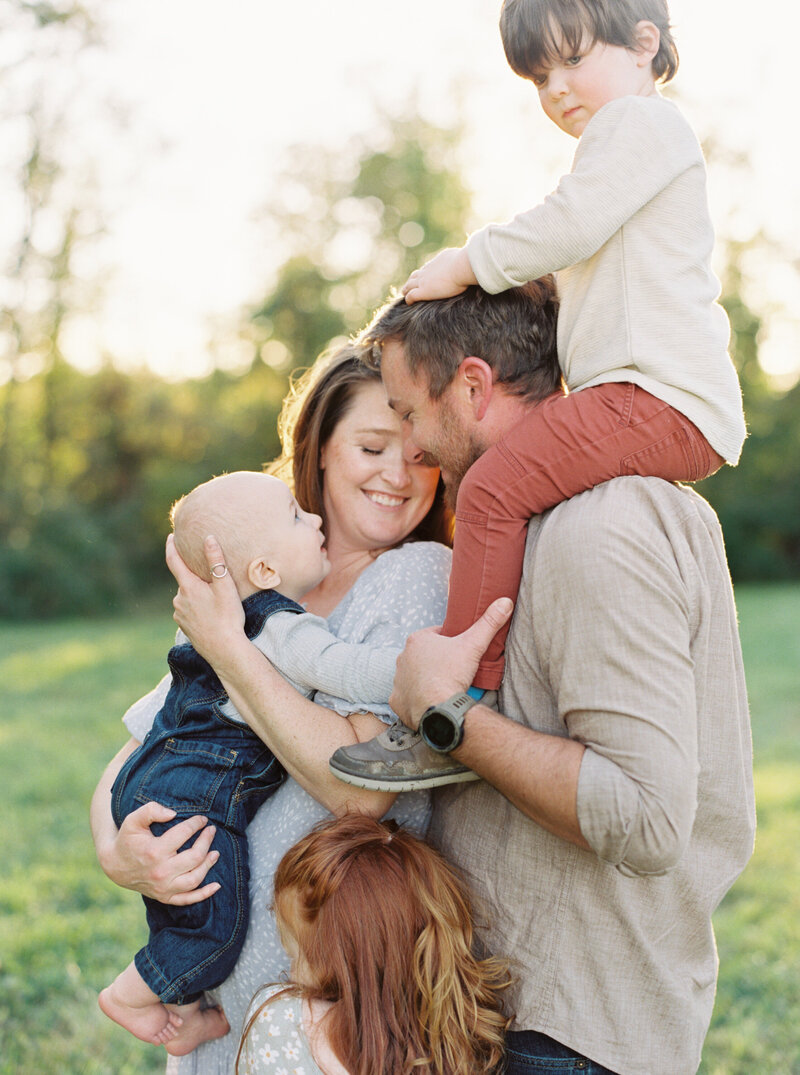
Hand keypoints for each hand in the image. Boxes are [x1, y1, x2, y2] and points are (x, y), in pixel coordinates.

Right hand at [104, 802, 220, 904]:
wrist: (114, 865)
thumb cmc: (127, 839)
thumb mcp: (133, 820)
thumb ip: (151, 810)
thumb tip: (173, 813)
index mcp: (154, 851)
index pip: (184, 834)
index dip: (196, 824)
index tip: (202, 819)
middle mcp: (161, 872)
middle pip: (194, 857)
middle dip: (206, 841)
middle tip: (211, 830)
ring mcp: (163, 887)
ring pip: (194, 879)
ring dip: (209, 865)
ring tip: (215, 852)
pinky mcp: (164, 896)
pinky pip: (188, 899)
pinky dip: (204, 894)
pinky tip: (216, 886)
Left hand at [166, 533, 244, 666]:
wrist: (224, 650)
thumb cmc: (227, 617)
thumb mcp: (225, 586)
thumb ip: (216, 561)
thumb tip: (208, 538)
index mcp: (188, 586)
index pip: (174, 561)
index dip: (171, 547)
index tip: (171, 537)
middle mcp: (179, 599)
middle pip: (184, 581)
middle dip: (194, 577)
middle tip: (213, 579)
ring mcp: (179, 614)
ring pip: (186, 597)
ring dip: (196, 594)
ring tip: (215, 600)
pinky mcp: (184, 626)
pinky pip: (188, 610)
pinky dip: (196, 608)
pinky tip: (210, 614)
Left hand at [389, 597, 512, 726]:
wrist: (439, 707)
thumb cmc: (452, 673)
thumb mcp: (473, 644)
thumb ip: (489, 622)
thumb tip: (505, 602)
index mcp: (417, 640)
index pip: (435, 635)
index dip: (449, 641)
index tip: (460, 651)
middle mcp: (403, 657)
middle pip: (423, 655)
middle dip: (436, 660)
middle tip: (454, 669)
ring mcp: (397, 680)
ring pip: (414, 675)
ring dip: (425, 679)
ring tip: (443, 685)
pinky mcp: (396, 700)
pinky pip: (406, 697)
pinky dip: (416, 698)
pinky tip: (429, 700)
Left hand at [402, 247, 477, 303]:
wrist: (462, 267)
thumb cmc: (467, 263)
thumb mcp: (463, 257)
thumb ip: (462, 260)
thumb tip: (471, 258)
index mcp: (437, 262)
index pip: (427, 269)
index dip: (423, 274)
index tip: (422, 278)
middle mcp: (428, 270)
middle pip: (415, 275)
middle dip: (411, 281)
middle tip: (409, 286)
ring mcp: (423, 281)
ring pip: (409, 285)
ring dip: (406, 289)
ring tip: (405, 294)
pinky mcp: (423, 291)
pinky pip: (411, 296)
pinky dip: (408, 299)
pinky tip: (408, 303)